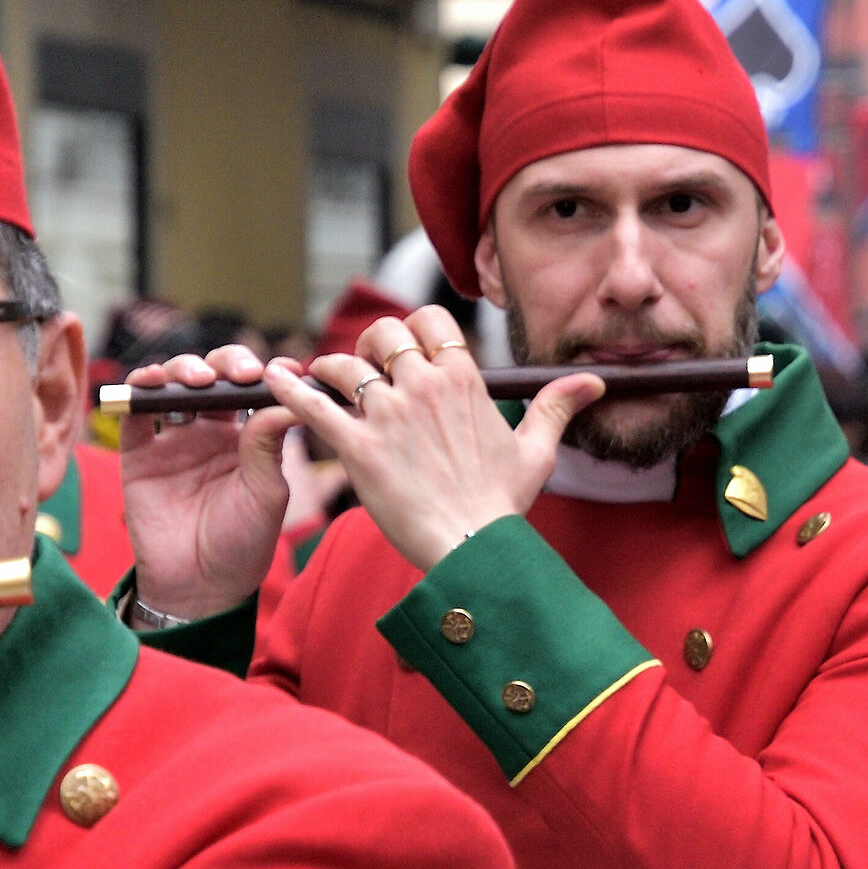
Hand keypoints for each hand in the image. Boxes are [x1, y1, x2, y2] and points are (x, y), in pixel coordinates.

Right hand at [119, 344, 294, 619]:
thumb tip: (289, 400)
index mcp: (247, 438)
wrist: (199, 587)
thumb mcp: (266, 494)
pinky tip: (151, 384)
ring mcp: (173, 440)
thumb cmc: (242, 544)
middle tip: (239, 373)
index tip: (285, 368)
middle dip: (226, 363)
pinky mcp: (139, 454)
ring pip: (175, 385)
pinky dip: (138, 391)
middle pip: (214, 376)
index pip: (255, 389)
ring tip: (197, 381)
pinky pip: (134, 413)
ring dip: (184, 369)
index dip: (267, 373)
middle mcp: (210, 431)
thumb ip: (269, 446)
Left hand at [265, 307, 603, 571]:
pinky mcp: (356, 446)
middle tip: (361, 369)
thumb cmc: (503, 504)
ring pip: (343, 364)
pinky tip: (273, 380)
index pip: (428, 320)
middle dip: (367, 345)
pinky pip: (311, 404)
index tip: (403, 351)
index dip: (411, 328)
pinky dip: (287, 389)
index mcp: (463, 380)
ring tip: (322, 382)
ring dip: (329, 369)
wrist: (472, 548)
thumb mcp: (537, 450)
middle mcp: (423, 387)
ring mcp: (387, 414)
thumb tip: (594, 380)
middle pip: (381, 334)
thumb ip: (557, 406)